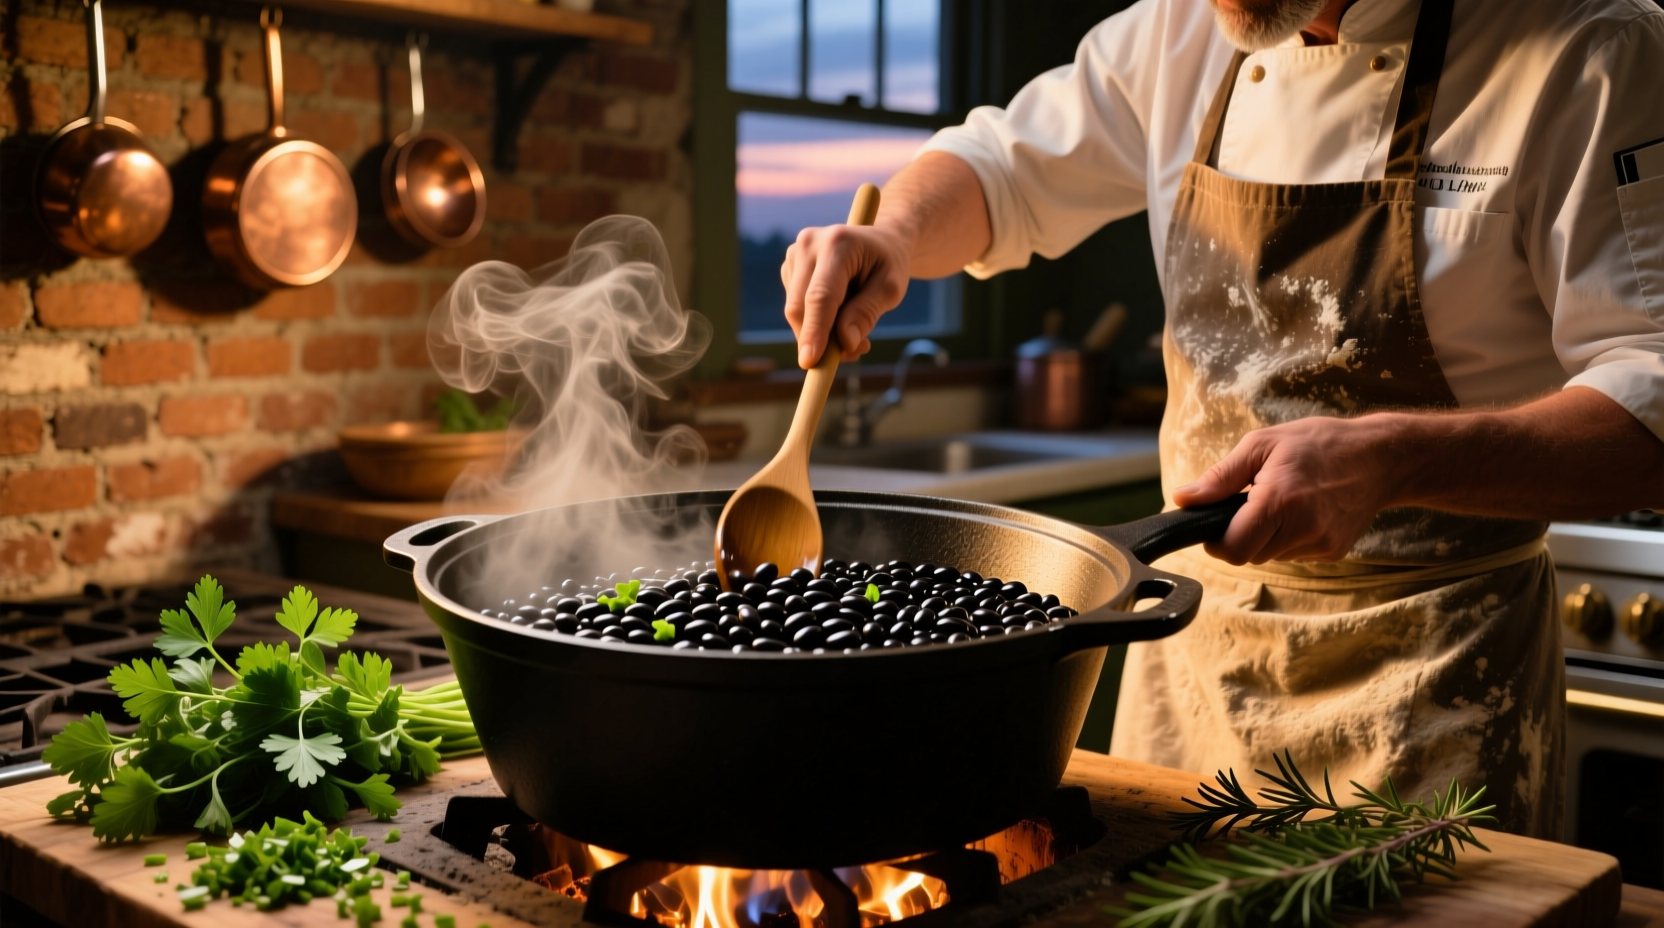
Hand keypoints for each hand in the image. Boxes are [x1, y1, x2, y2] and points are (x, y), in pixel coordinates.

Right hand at [782, 223, 911, 368]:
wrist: (880, 241)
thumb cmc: (888, 264)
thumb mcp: (890, 288)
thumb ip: (867, 313)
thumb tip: (844, 343)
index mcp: (838, 244)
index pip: (821, 295)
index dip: (814, 330)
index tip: (809, 362)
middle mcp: (808, 244)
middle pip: (800, 307)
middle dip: (820, 340)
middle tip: (854, 354)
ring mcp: (794, 255)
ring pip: (796, 311)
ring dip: (821, 333)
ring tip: (855, 331)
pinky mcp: (789, 268)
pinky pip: (797, 307)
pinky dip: (816, 322)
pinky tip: (840, 315)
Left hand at [1172, 416, 1405, 564]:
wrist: (1379, 457)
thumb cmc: (1316, 443)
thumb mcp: (1261, 445)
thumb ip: (1219, 478)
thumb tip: (1182, 499)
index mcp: (1280, 501)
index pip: (1233, 549)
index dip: (1216, 541)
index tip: (1216, 524)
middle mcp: (1303, 528)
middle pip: (1249, 555)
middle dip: (1241, 534)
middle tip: (1253, 502)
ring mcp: (1322, 544)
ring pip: (1271, 556)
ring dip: (1266, 536)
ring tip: (1283, 501)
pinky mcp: (1334, 552)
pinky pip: (1294, 554)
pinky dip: (1289, 538)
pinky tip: (1303, 511)